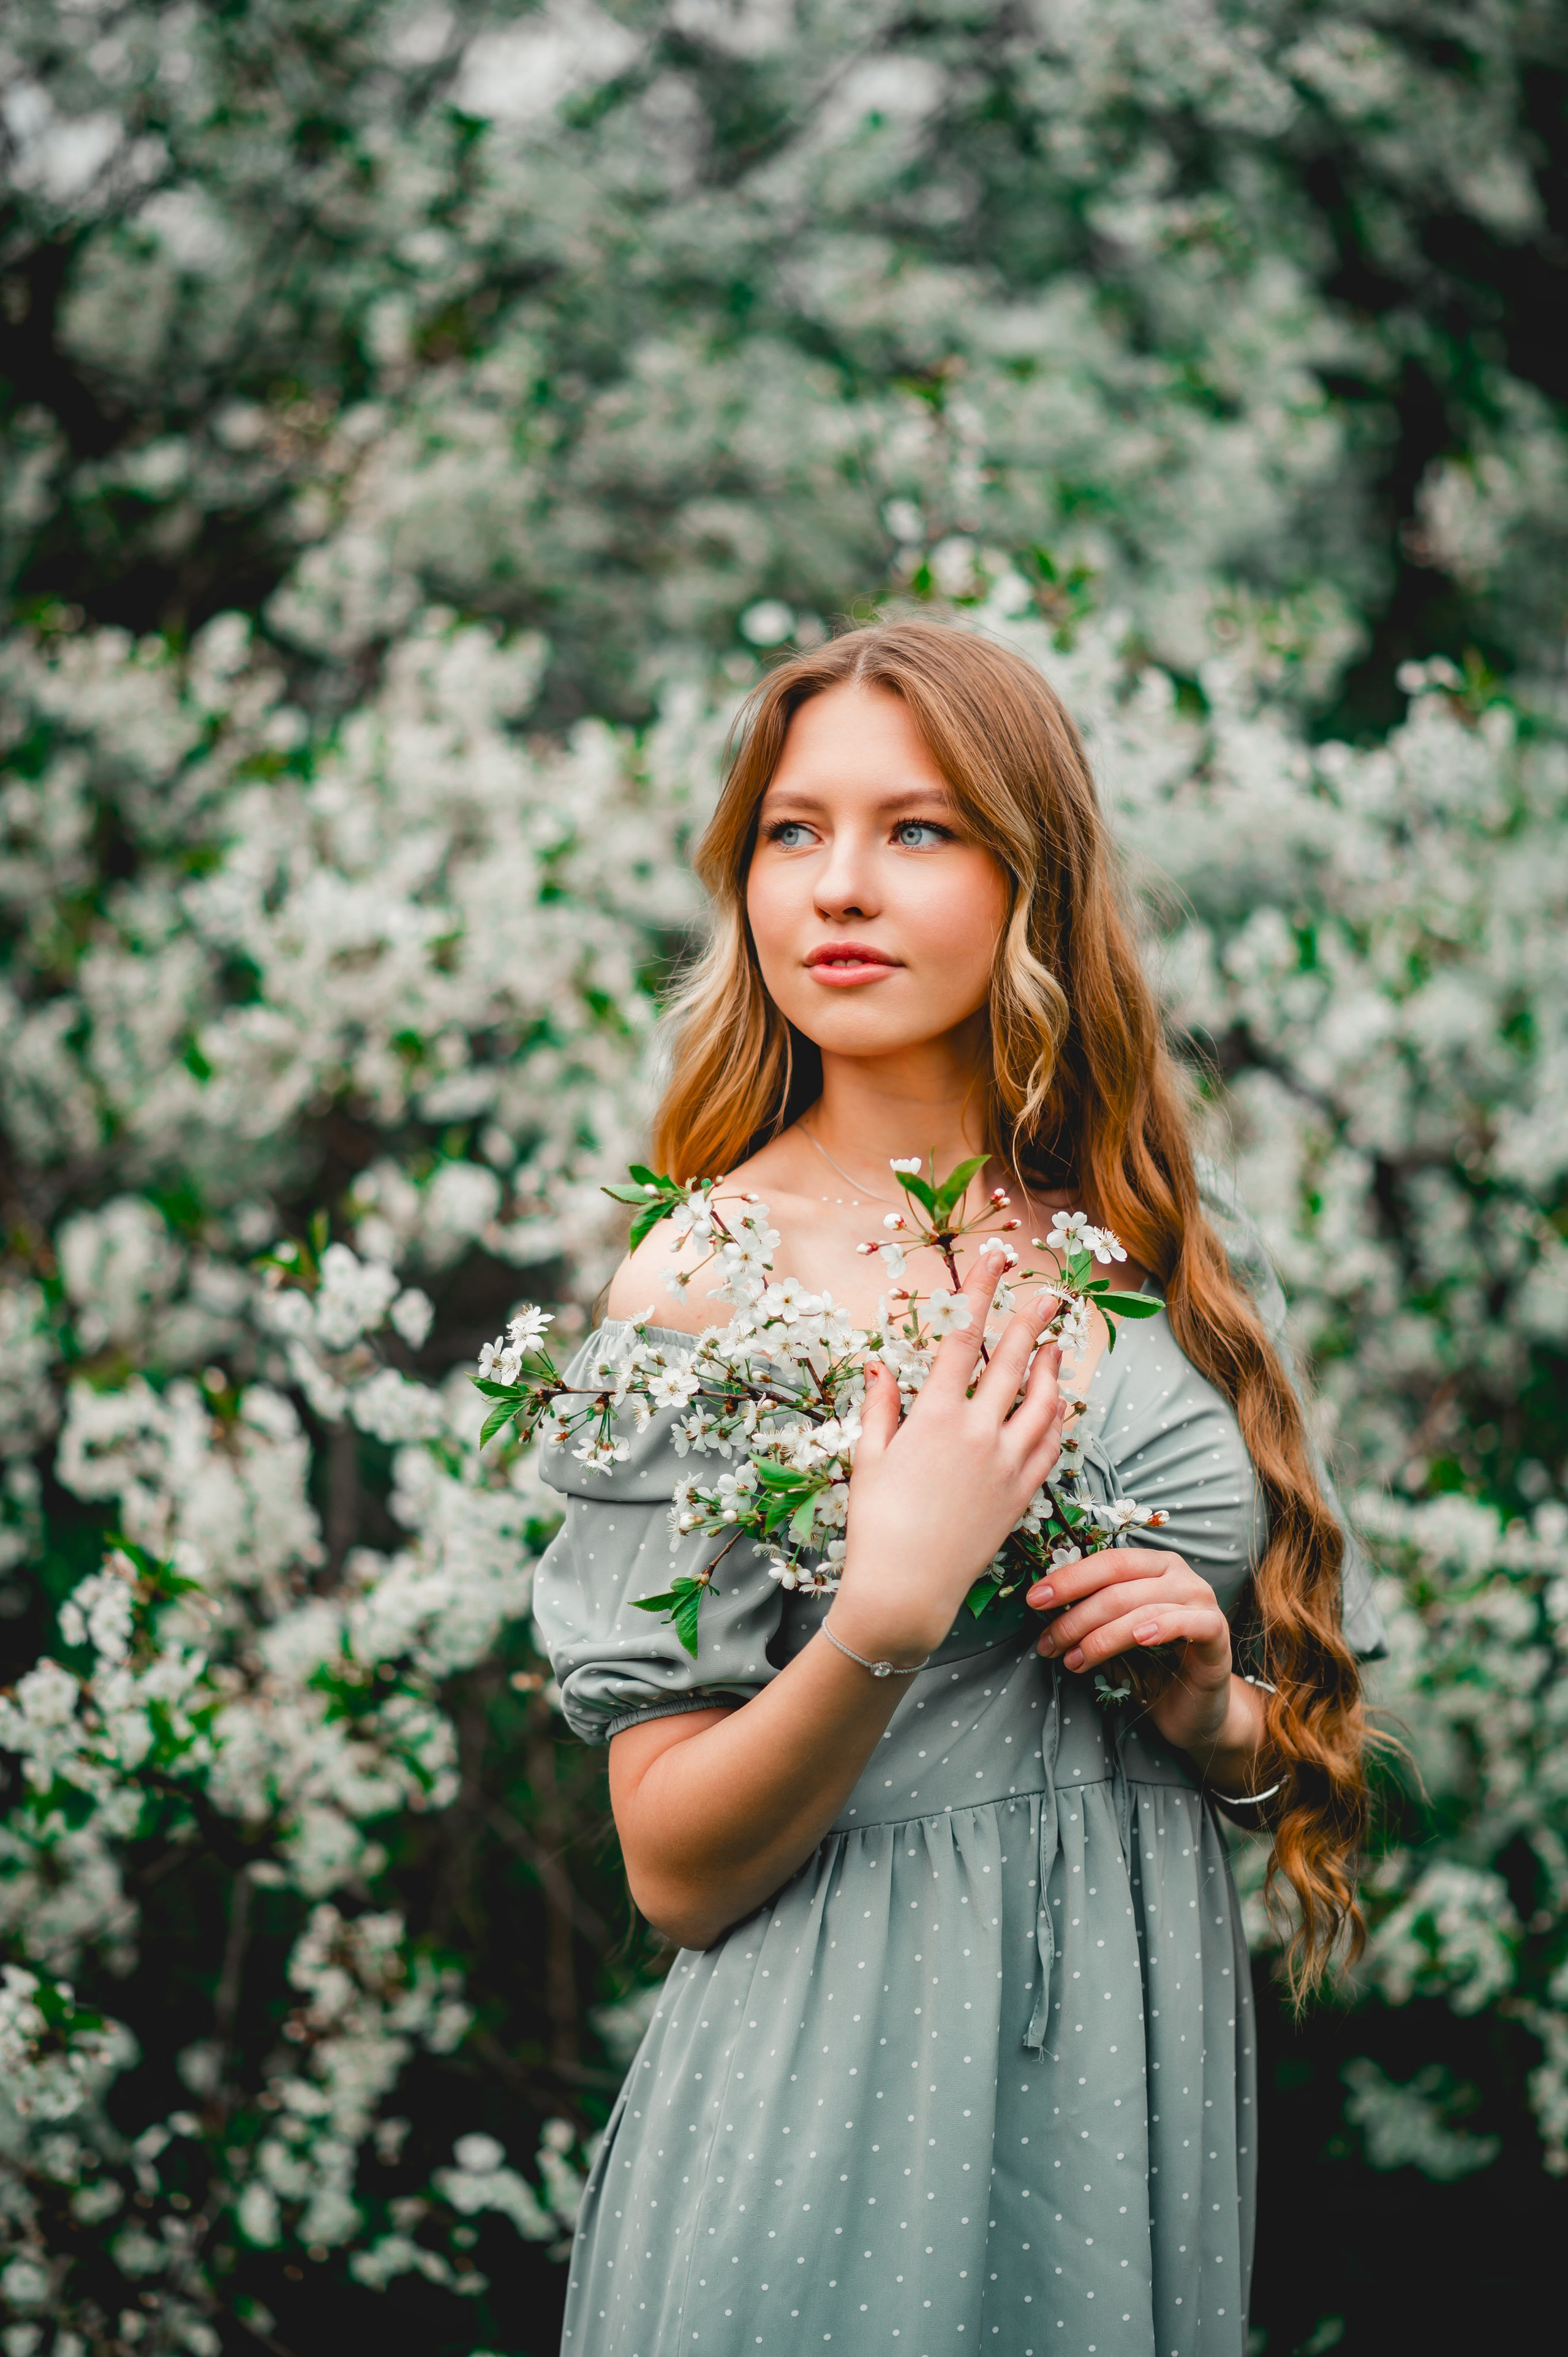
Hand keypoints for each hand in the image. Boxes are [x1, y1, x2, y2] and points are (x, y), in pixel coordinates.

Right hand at [829, 1257, 1066, 1665]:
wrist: (907, 1590)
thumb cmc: (876, 1524)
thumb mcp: (869, 1457)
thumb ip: (880, 1405)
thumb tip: (878, 1363)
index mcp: (934, 1416)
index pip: (962, 1338)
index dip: (980, 1291)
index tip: (996, 1259)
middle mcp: (977, 1433)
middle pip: (1014, 1361)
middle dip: (1032, 1321)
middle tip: (1048, 1292)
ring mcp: (1005, 1464)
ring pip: (1044, 1402)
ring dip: (1055, 1369)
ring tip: (1059, 1344)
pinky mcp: (1022, 1494)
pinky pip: (1050, 1446)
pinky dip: (1059, 1419)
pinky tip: (1061, 1405)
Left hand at [1027, 1546, 1258, 1768]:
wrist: (1194, 1709)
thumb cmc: (1151, 1666)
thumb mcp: (1114, 1635)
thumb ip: (1091, 1614)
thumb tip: (1042, 1605)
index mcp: (1152, 1565)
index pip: (1106, 1562)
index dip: (1068, 1579)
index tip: (1034, 1600)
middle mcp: (1179, 1575)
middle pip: (1118, 1587)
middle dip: (1075, 1616)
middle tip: (1048, 1643)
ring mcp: (1202, 1601)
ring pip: (1142, 1608)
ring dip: (1101, 1636)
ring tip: (1074, 1660)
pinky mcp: (1217, 1632)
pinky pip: (1188, 1623)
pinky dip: (1160, 1627)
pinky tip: (1139, 1639)